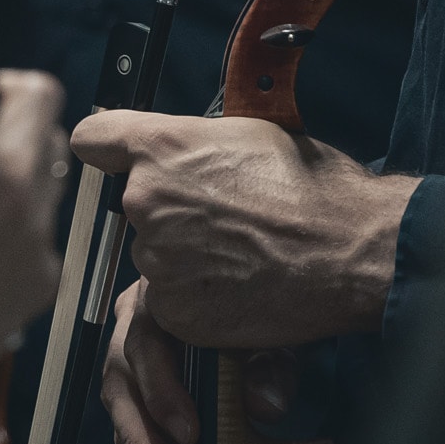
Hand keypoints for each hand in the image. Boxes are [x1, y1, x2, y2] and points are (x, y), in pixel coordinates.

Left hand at [69, 113, 413, 346]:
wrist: (353, 251)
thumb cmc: (313, 189)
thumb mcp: (245, 133)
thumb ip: (189, 141)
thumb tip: (174, 147)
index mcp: (158, 148)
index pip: (91, 140)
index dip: (109, 150)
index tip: (120, 159)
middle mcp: (145, 200)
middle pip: (131, 205)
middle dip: (166, 211)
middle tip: (218, 217)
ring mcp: (157, 259)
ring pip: (153, 255)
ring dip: (183, 257)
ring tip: (240, 252)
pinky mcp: (174, 309)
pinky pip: (171, 301)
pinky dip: (197, 299)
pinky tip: (240, 285)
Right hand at [98, 283, 314, 443]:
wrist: (255, 306)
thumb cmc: (255, 317)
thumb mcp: (270, 336)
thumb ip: (270, 367)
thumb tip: (264, 405)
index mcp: (160, 295)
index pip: (145, 342)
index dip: (161, 391)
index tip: (189, 434)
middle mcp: (133, 316)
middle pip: (119, 375)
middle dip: (141, 432)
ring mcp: (128, 345)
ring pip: (117, 397)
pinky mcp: (134, 376)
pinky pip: (127, 412)